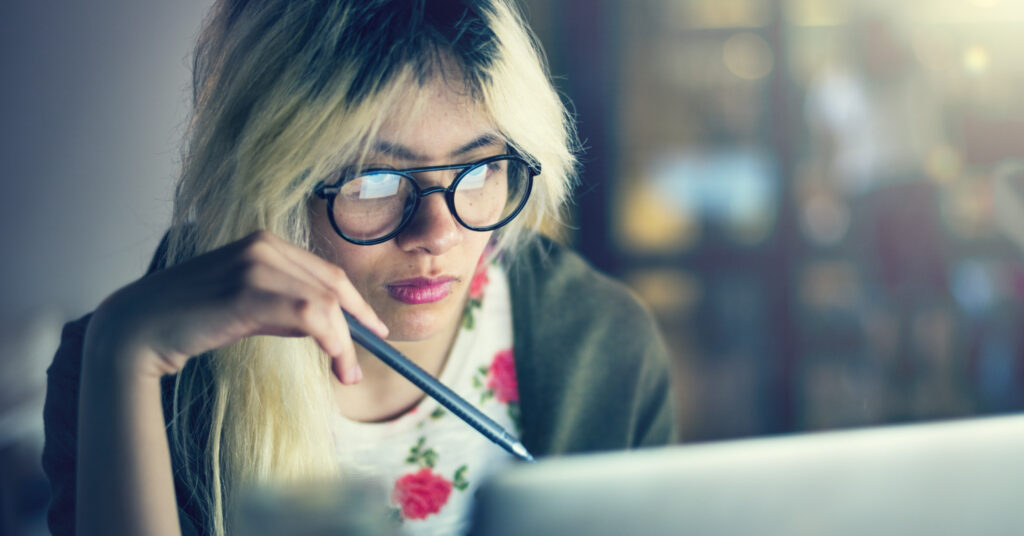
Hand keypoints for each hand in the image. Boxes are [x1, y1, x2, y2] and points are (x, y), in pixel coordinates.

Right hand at [87, 230, 387, 383]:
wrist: (138, 327)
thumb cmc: (192, 319)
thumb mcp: (247, 305)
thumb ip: (285, 305)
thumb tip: (329, 326)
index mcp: (265, 242)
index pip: (327, 272)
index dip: (357, 302)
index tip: (375, 328)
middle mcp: (263, 245)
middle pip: (333, 284)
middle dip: (359, 322)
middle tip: (370, 357)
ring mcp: (255, 264)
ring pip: (325, 302)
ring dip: (345, 342)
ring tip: (348, 373)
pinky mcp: (246, 290)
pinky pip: (309, 314)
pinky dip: (332, 341)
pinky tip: (335, 363)